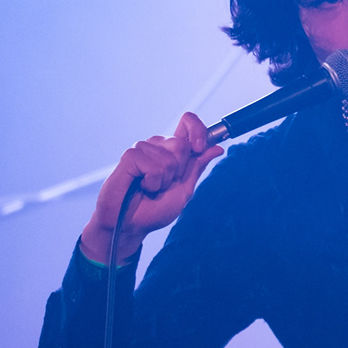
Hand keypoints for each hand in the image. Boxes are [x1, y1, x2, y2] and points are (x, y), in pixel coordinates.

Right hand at [79, 112, 222, 264]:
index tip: (200, 147)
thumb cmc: (154, 209)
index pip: (188, 123)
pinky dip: (152, 183)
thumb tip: (217, 147)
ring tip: (150, 188)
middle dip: (178, 172)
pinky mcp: (130, 156)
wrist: (132, 225)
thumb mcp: (184, 189)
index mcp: (173, 150)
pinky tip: (141, 187)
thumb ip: (197, 167)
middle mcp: (158, 145)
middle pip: (182, 144)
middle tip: (163, 185)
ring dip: (163, 182)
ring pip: (169, 159)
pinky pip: (154, 166)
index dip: (198, 129)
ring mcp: (142, 149)